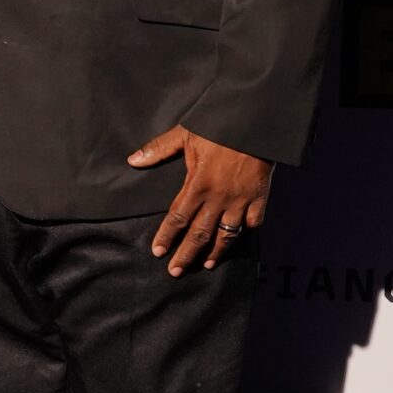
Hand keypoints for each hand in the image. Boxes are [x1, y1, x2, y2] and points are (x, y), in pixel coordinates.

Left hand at [130, 125, 272, 275]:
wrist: (256, 121)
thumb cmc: (218, 126)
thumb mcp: (185, 134)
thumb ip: (159, 149)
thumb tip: (133, 160)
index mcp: (198, 185)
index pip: (177, 218)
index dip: (166, 236)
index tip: (158, 251)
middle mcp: (219, 197)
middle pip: (199, 233)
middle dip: (186, 254)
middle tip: (175, 271)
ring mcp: (241, 199)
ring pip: (227, 234)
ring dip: (215, 251)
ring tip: (206, 264)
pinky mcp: (260, 196)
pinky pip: (253, 222)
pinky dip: (246, 233)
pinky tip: (237, 241)